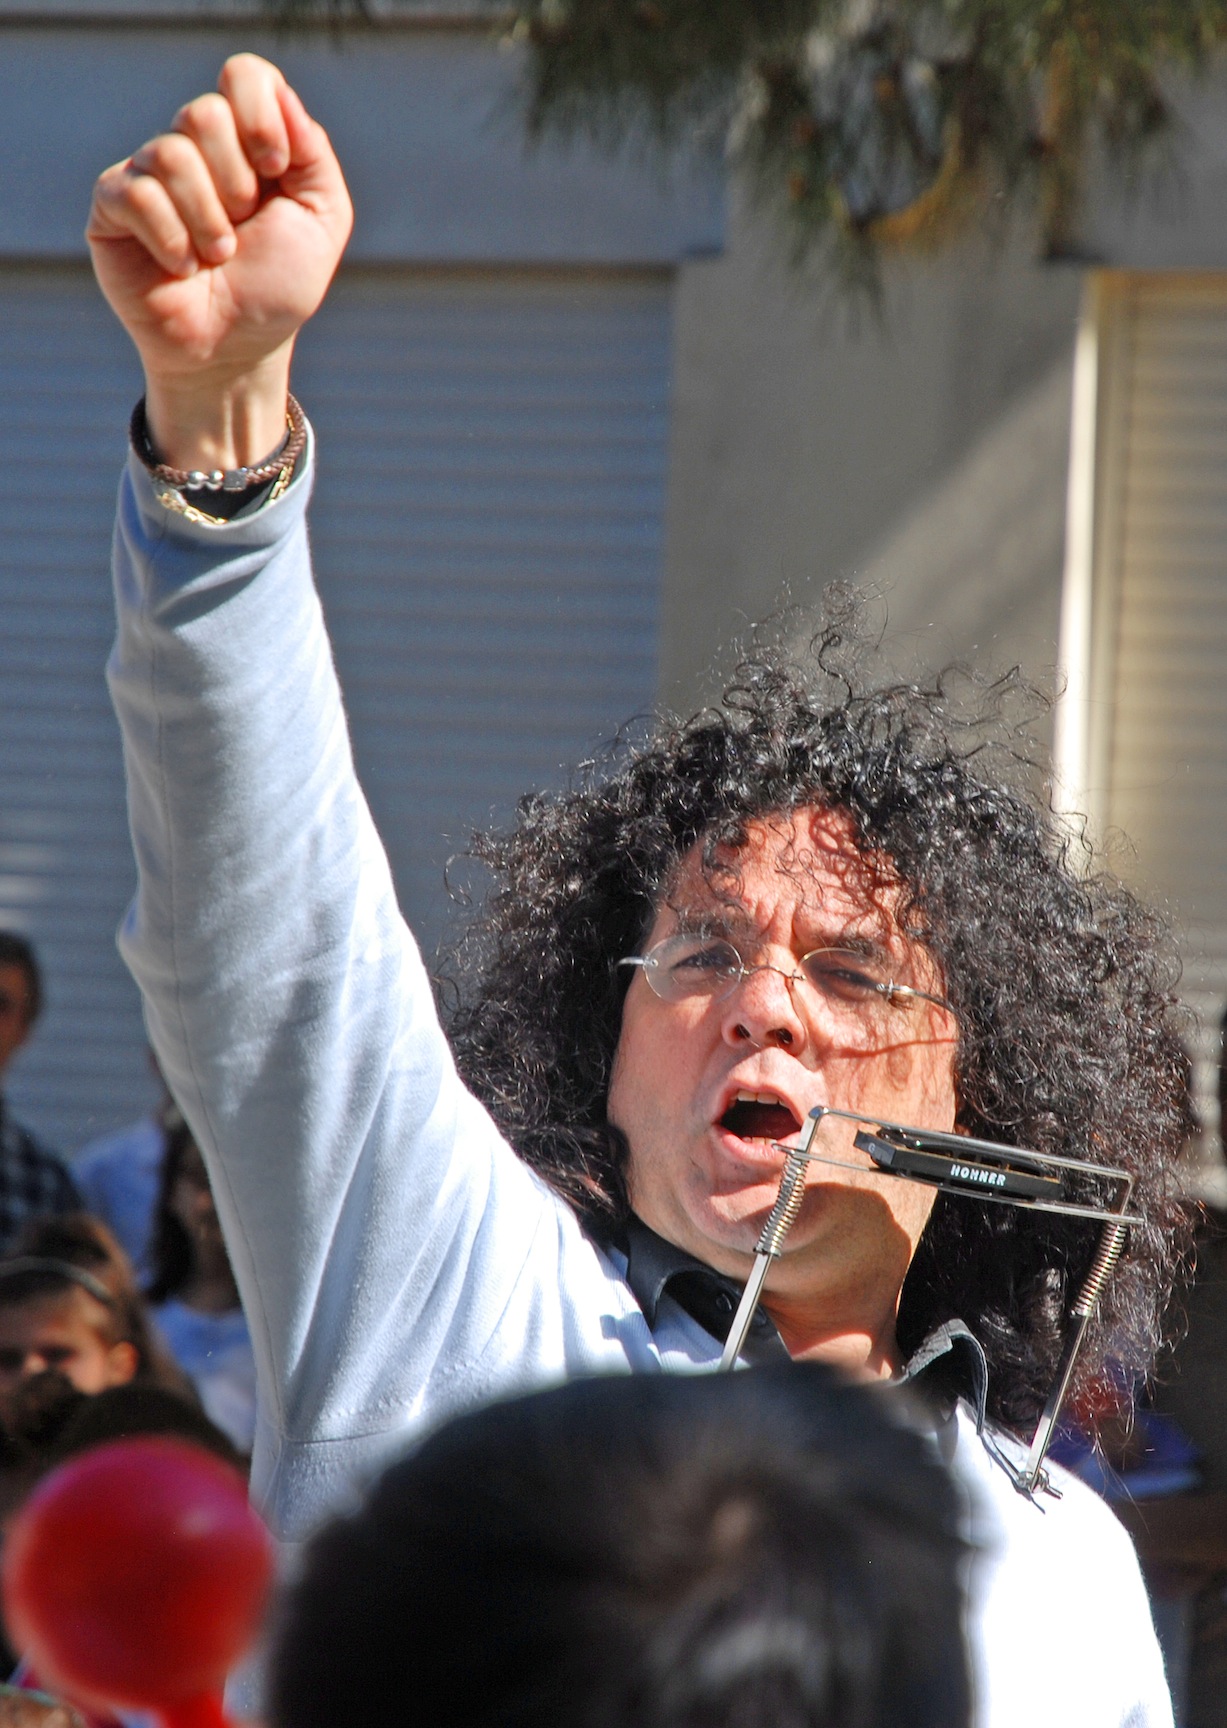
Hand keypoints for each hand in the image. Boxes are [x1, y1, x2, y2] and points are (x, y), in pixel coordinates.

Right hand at [87, 54, 352, 469]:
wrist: (236, 351)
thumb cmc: (276, 289)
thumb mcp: (322, 221)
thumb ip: (314, 152)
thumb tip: (279, 95)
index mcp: (246, 140)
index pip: (244, 75)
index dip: (260, 116)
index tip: (276, 168)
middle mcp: (196, 148)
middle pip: (204, 113)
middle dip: (236, 184)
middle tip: (242, 230)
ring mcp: (150, 173)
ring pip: (171, 155)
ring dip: (207, 222)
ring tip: (215, 259)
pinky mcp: (113, 206)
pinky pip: (136, 193)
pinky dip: (170, 238)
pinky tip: (181, 268)